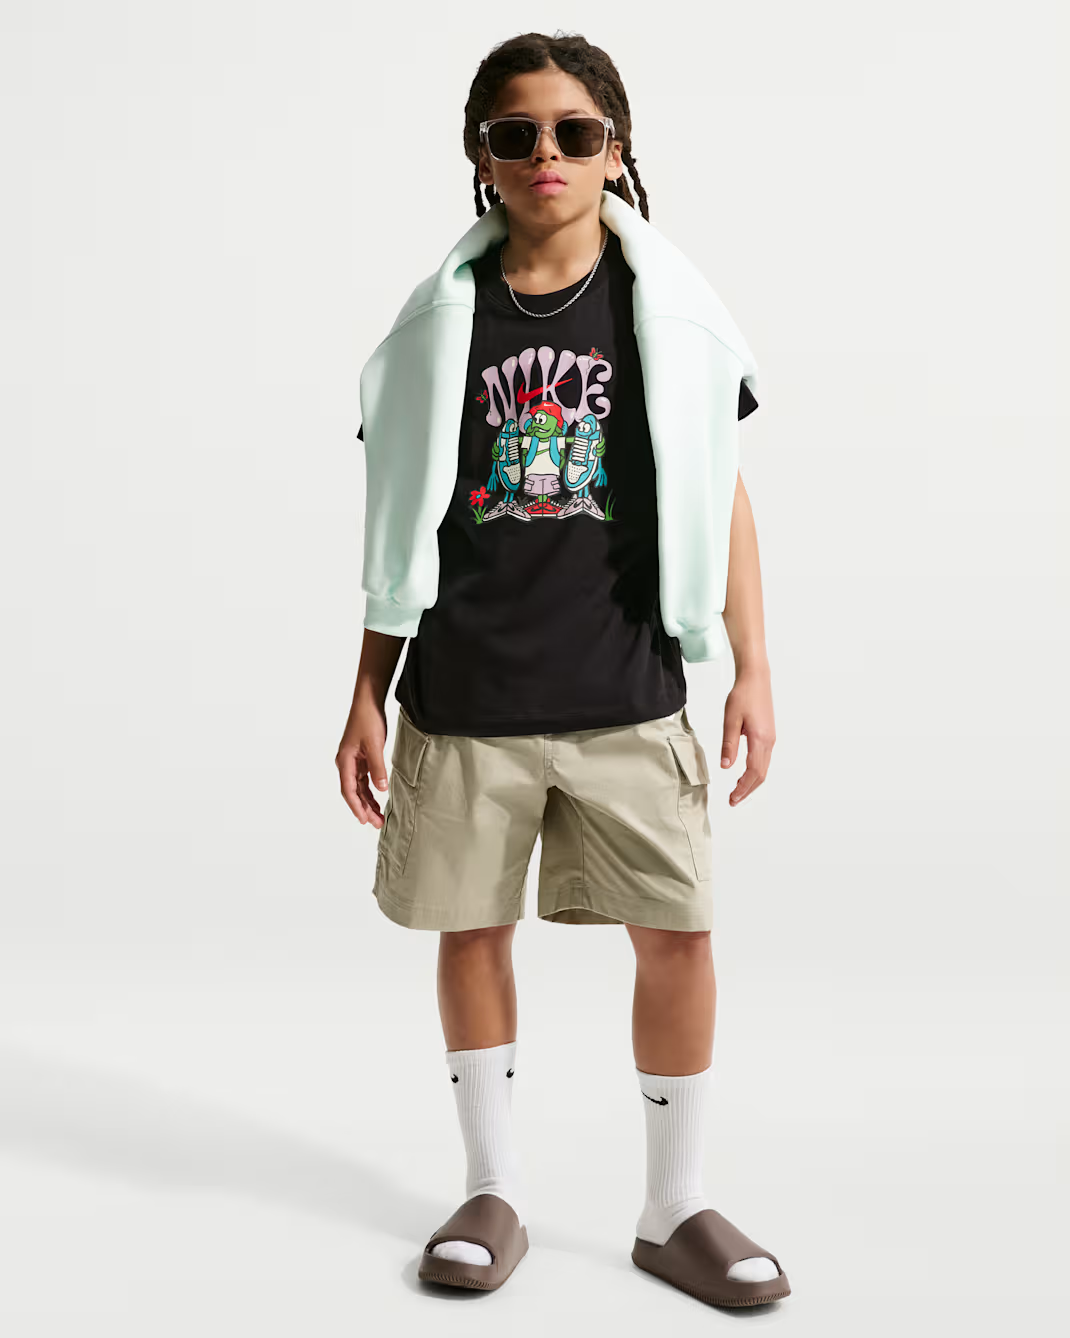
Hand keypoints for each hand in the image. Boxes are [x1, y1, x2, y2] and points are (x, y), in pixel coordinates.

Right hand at [336, 692, 389, 826]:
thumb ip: (378, 768)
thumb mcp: (375, 745)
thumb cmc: (368, 719)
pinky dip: (370, 790)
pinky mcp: (361, 758)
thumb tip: (381, 789)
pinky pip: (364, 780)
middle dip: (364, 809)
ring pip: (359, 787)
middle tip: (376, 824)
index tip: (364, 820)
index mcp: (345, 761)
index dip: (356, 807)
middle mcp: (346, 763)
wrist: (368, 702)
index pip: (348, 790)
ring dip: (368, 802)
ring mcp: (353, 761)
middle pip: (353, 792)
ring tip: (379, 817)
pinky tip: (378, 799)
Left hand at [720, 664, 774, 805]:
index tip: (732, 798)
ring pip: (763, 768)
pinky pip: (764, 759)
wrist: (756, 678)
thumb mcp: (731, 720)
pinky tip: (744, 772)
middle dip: (747, 790)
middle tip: (733, 800)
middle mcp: (769, 742)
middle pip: (761, 774)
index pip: (753, 772)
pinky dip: (755, 771)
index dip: (743, 788)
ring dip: (751, 781)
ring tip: (737, 790)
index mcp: (760, 740)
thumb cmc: (743, 695)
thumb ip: (729, 744)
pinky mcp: (768, 734)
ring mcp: (770, 738)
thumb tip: (726, 766)